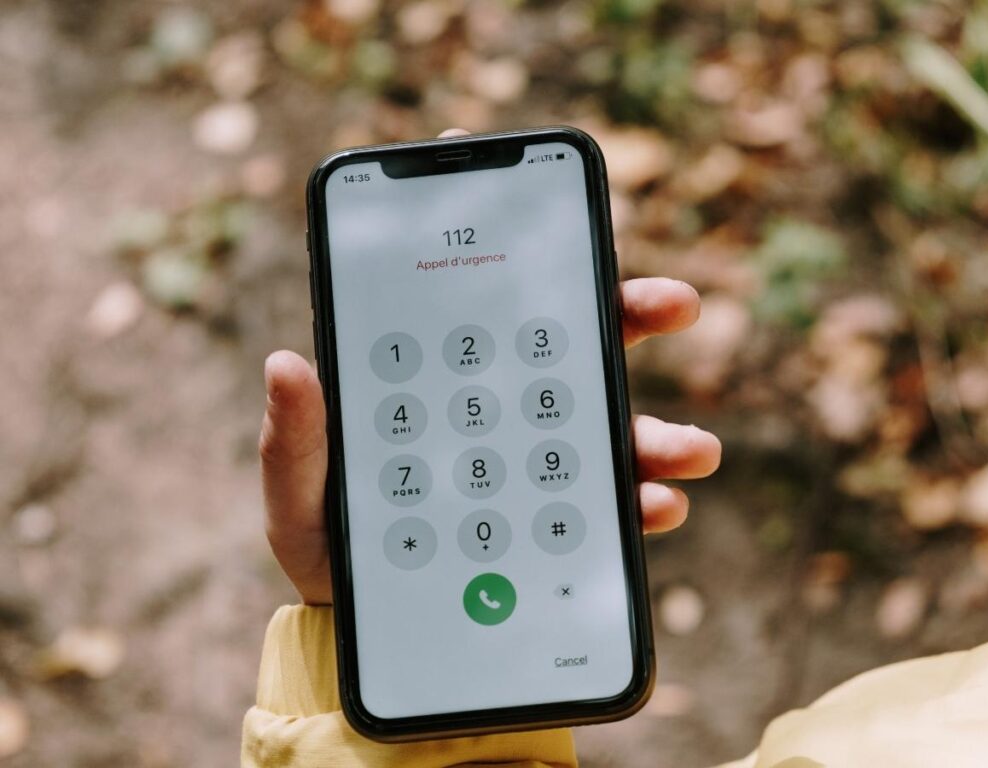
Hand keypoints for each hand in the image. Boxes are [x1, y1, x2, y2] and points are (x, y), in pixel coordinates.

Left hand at [261, 129, 719, 603]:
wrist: (364, 629)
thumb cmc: (328, 547)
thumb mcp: (299, 496)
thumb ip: (295, 440)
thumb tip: (284, 362)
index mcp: (436, 386)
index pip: (479, 305)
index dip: (507, 240)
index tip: (545, 193)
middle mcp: (496, 411)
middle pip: (569, 345)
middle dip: (628, 313)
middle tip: (676, 302)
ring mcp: (533, 464)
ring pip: (608, 425)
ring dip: (660, 431)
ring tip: (696, 449)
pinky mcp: (557, 522)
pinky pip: (611, 505)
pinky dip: (644, 503)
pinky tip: (659, 509)